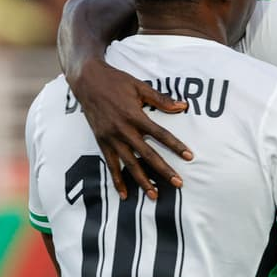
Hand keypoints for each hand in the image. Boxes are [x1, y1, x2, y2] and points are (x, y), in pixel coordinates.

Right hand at [72, 58, 192, 198]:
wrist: (87, 81)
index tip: (189, 156)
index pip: (160, 134)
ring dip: (143, 181)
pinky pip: (111, 165)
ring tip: (155, 195)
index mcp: (134, 116)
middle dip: (163, 170)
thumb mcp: (140, 87)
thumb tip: (182, 106)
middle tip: (178, 183)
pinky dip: (118, 180)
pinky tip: (125, 194)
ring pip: (129, 164)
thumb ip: (161, 99)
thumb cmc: (116, 82)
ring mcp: (111, 138)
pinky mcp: (102, 142)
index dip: (175, 146)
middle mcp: (123, 130)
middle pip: (147, 154)